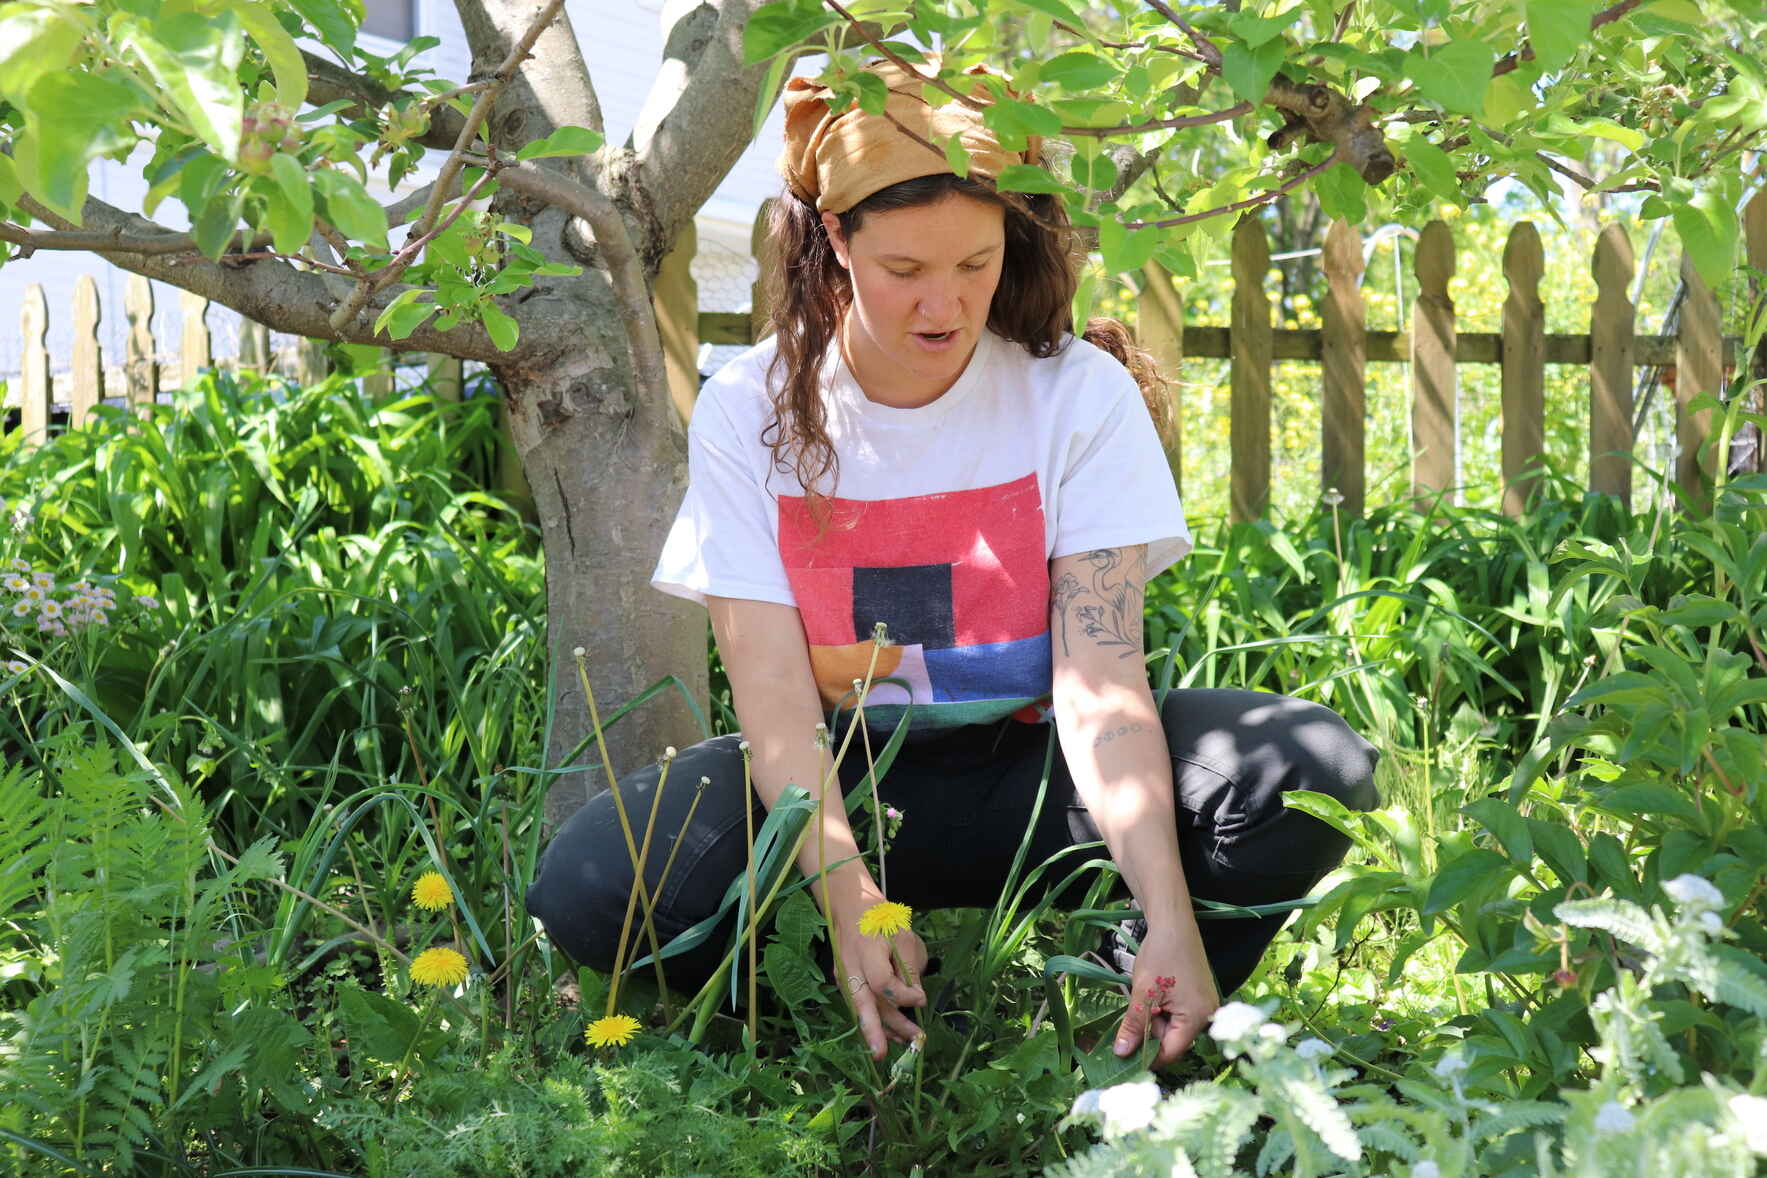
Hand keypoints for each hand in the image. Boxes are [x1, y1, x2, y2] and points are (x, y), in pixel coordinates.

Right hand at [831, 905, 927, 1060]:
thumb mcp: (903, 935)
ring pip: (862, 1010)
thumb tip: (917, 1000)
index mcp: (865, 951)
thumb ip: (909, 968)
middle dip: (873, 1031)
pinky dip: (876, 1020)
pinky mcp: (845, 983)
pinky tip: (893, 1033)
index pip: (881, 982)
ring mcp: (844, 977)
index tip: (921, 1000)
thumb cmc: (881, 919)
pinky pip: (861, 1006)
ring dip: (882, 1029)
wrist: (851, 907)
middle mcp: (850, 968)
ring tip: (906, 1043)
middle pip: (861, 1004)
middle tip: (884, 1054)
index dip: (902, 995)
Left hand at [1112, 919, 1218, 1068]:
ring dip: (1155, 1017)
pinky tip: (1155, 990)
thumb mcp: (1142, 994)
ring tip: (1146, 993)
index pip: (1171, 1052)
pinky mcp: (1200, 995)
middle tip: (1136, 1009)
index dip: (1148, 1056)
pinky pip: (1179, 1012)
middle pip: (1173, 1039)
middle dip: (1150, 1030)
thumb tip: (1122, 1054)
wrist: (1173, 923)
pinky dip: (1163, 1007)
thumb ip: (1134, 1026)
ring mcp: (1205, 1005)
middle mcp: (1207, 1015)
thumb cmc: (1160, 956)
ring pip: (1173, 1025)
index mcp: (1196, 1018)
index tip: (1126, 1056)